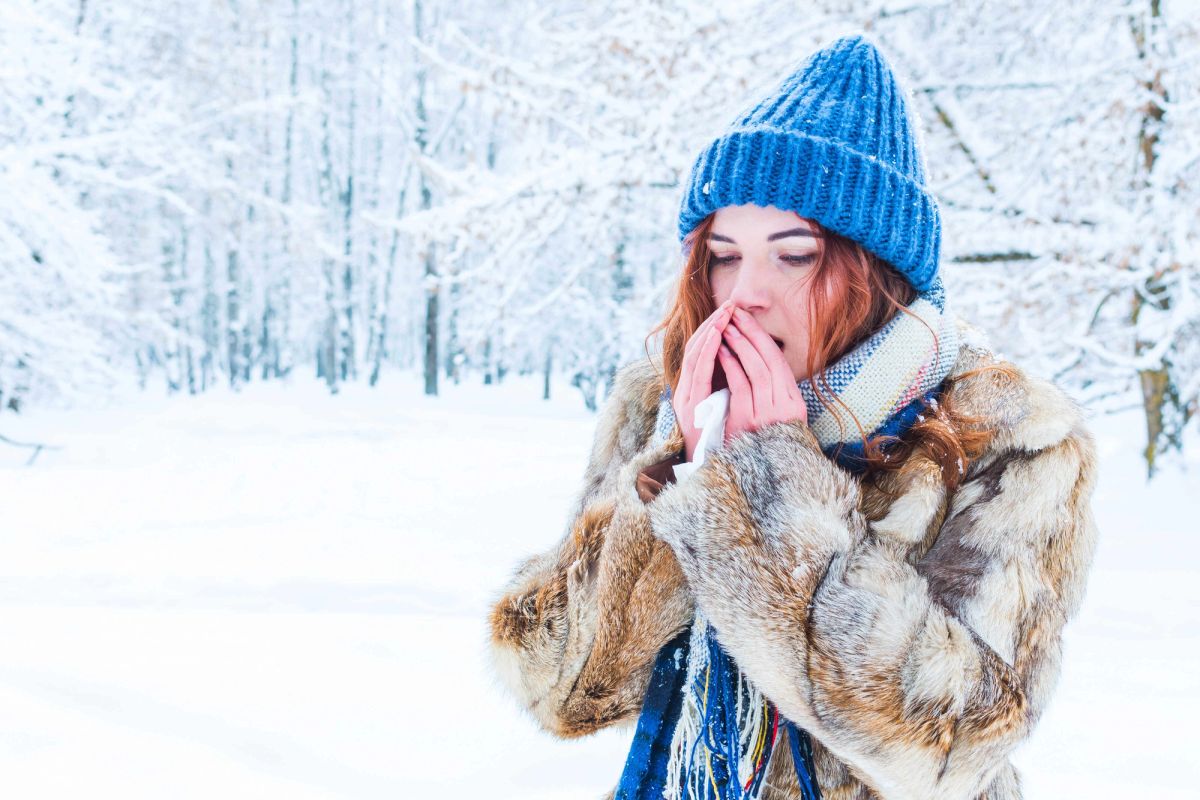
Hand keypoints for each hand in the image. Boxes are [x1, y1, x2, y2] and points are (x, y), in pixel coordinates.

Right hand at [672, 300, 734, 460]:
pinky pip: (696, 374)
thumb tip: (738, 367)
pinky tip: (715, 340)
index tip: (729, 312)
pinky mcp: (688, 405)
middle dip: (712, 324)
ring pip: (693, 356)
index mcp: (692, 390)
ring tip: (723, 315)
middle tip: (728, 305)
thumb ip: (722, 390)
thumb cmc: (715, 443)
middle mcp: (684, 390)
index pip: (700, 351)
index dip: (713, 329)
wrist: (703, 471)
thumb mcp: (720, 413)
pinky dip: (705, 354)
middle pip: (695, 347)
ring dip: (708, 333)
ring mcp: (685, 396)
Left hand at [718, 307, 807, 443]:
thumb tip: (757, 358)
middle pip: (769, 360)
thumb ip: (771, 392)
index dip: (762, 337)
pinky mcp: (749, 421)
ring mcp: (767, 414)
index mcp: (793, 402)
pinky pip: (741, 386)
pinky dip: (731, 366)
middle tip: (734, 315)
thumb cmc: (762, 442)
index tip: (747, 319)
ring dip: (740, 346)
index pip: (778, 361)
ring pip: (757, 370)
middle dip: (751, 334)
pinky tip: (721, 352)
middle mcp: (785, 406)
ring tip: (726, 328)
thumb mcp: (775, 417)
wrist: (760, 474)